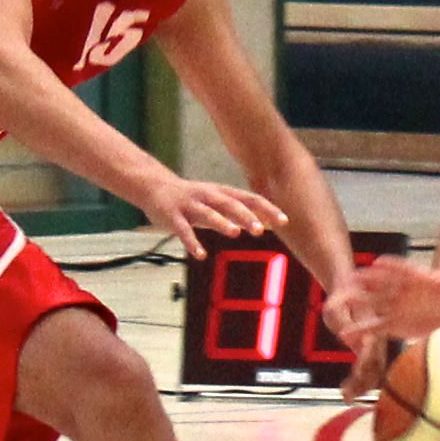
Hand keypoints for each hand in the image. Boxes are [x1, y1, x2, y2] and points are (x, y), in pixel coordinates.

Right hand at [137, 168, 289, 249]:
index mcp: (222, 193)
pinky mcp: (173, 216)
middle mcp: (208, 196)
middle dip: (246, 216)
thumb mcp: (218, 202)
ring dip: (222, 223)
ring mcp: (190, 205)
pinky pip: (183, 230)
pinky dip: (192, 242)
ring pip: (208, 213)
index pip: (249, 199)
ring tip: (234, 233)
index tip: (284, 221)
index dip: (267, 209)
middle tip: (260, 230)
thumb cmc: (193, 198)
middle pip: (230, 204)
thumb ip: (240, 213)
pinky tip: (200, 255)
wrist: (155, 186)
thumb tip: (267, 223)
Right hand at [334, 257, 439, 342]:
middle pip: (380, 284)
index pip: (403, 269)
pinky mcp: (392, 323)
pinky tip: (347, 334)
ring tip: (337, 307)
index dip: (392, 266)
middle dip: (364, 282)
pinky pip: (375, 327)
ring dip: (356, 305)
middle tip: (347, 280)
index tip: (378, 263)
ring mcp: (394, 306)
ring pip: (371, 304)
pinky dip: (362, 331)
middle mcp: (401, 290)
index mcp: (417, 278)